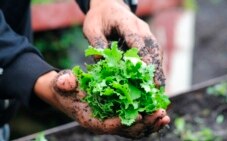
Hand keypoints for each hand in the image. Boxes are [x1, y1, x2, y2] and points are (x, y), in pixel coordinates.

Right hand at [34, 70, 169, 138]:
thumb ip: (63, 82)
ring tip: (164, 116)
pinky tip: (159, 113)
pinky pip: (135, 121)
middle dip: (145, 124)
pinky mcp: (119, 115)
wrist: (68, 93)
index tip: (140, 117)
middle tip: (160, 114)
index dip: (124, 123)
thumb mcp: (62, 83)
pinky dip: (148, 119)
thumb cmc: (66, 89)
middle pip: (127, 130)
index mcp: (91, 120)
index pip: (109, 126)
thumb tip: (67, 82)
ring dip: (150, 124)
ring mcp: (113, 121)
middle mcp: (104, 123)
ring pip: (134, 129)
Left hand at [83, 0, 164, 85]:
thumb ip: (96, 43)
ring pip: (156, 51)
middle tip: (155, 84)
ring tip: (158, 87)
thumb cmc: (100, 18)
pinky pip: (155, 53)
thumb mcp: (91, 28)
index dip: (140, 53)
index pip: (135, 38)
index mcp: (125, 21)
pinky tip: (156, 80)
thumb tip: (103, 63)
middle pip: (151, 46)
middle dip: (153, 65)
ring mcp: (146, 33)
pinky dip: (156, 66)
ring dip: (158, 68)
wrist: (109, 8)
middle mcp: (140, 27)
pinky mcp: (147, 41)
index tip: (143, 69)